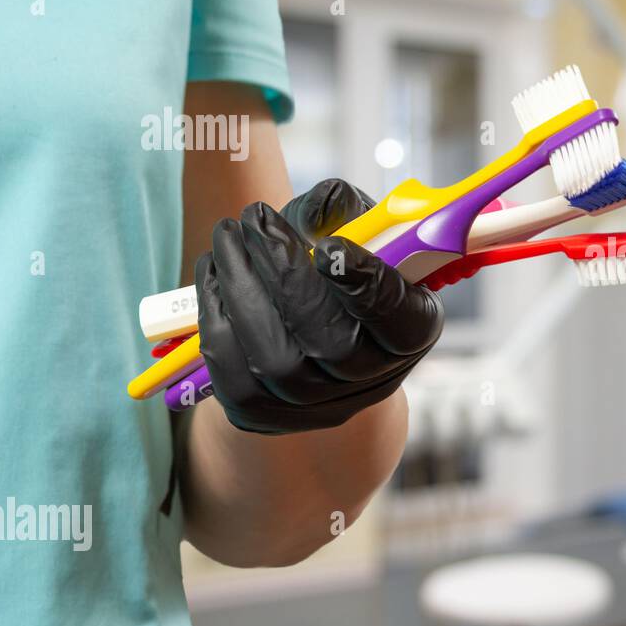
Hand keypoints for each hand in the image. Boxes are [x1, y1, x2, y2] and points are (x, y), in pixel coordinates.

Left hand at [196, 179, 443, 433]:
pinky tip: (213, 277)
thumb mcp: (350, 223)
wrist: (308, 313)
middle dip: (283, 278)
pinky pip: (233, 380)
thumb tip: (314, 213)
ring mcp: (321, 407)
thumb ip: (338, 208)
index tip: (328, 248)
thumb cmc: (337, 255)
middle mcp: (374, 378)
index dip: (367, 287)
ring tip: (225, 240)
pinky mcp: (269, 417)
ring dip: (240, 293)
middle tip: (249, 219)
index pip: (399, 320)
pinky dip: (214, 323)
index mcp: (412, 328)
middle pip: (331, 345)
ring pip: (276, 364)